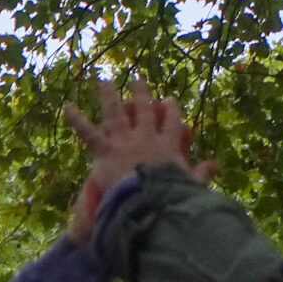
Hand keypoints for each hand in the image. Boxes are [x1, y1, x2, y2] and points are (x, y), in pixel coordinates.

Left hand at [65, 76, 215, 231]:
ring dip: (110, 96)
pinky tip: (66, 106)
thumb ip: (201, 173)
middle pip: (145, 110)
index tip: (169, 100)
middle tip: (137, 80)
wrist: (150, 201)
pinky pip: (88, 132)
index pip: (172, 122)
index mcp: (168, 145)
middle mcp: (146, 137)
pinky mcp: (106, 150)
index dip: (171, 110)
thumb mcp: (191, 184)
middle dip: (141, 94)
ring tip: (105, 81)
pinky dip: (77, 119)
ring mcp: (125, 141)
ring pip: (117, 113)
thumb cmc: (171, 196)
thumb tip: (216, 165)